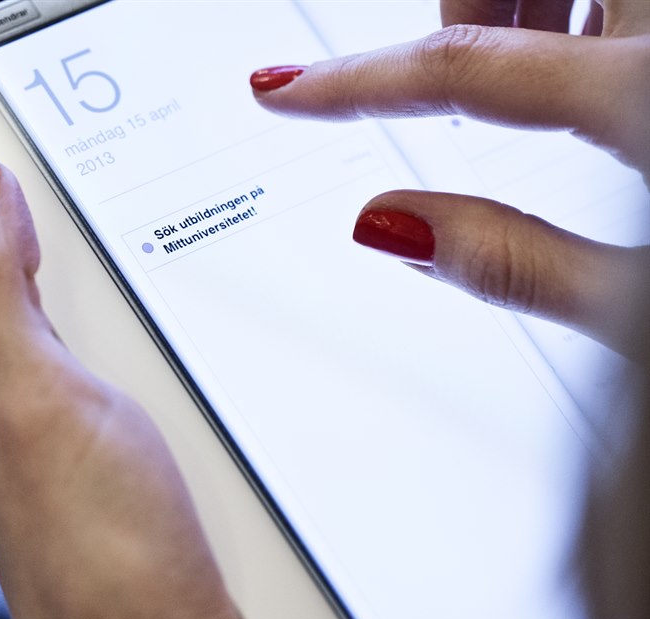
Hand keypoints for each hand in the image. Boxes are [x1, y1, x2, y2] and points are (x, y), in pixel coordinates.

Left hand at [0, 154, 240, 618]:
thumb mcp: (34, 403)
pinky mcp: (116, 445)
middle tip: (10, 168)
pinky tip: (113, 311)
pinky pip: (98, 356)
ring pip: (51, 318)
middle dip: (6, 221)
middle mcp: (15, 400)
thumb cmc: (99, 552)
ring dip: (54, 265)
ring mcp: (66, 424)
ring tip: (50, 216)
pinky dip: (103, 316)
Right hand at [251, 0, 649, 356]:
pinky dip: (576, 5)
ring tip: (534, 57)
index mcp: (648, 98)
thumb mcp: (640, 307)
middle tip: (463, 56)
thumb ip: (518, 265)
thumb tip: (389, 228)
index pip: (462, 67)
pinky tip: (589, 55)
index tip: (284, 89)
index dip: (353, 83)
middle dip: (463, 5)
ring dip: (520, 0)